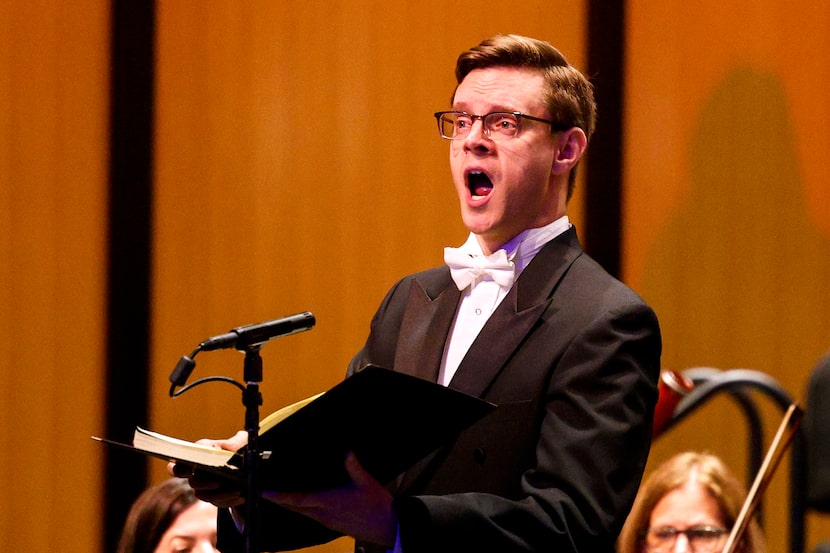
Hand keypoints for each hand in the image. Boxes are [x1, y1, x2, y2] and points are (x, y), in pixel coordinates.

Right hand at [169, 430, 248, 507]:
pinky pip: (217, 502)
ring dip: (219, 495)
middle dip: (202, 483)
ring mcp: (205, 484)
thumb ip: (236, 442)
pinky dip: (229, 500)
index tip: (192, 469)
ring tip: (237, 491)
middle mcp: (199, 469)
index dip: (183, 465)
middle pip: (192, 481)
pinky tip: (241, 497)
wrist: (252, 465)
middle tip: (217, 483)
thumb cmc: (244, 448)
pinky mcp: (214, 496)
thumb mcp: (244, 441)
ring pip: (203, 495)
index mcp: (203, 451)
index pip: (184, 459)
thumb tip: (227, 446)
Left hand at [263, 452, 397, 547]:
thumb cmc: (376, 505)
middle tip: (264, 491)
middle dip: (278, 499)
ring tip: (278, 493)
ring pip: (301, 512)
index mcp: (329, 502)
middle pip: (294, 507)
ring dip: (288, 503)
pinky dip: (301, 507)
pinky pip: (310, 514)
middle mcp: (323, 513)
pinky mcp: (330, 523)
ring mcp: (326, 520)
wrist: (386, 526)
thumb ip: (353, 466)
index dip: (279, 496)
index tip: (264, 492)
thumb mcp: (366, 482)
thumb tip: (347, 451)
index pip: (298, 499)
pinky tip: (302, 500)